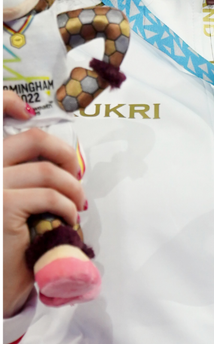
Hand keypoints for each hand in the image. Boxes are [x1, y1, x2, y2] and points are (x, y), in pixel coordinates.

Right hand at [3, 90, 85, 317]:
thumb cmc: (1, 243)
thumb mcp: (9, 201)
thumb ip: (16, 174)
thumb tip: (53, 157)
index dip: (5, 100)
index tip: (25, 109)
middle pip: (31, 139)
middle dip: (63, 153)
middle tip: (74, 173)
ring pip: (46, 171)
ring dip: (71, 187)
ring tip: (76, 204)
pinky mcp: (2, 207)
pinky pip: (51, 196)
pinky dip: (68, 206)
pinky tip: (69, 219)